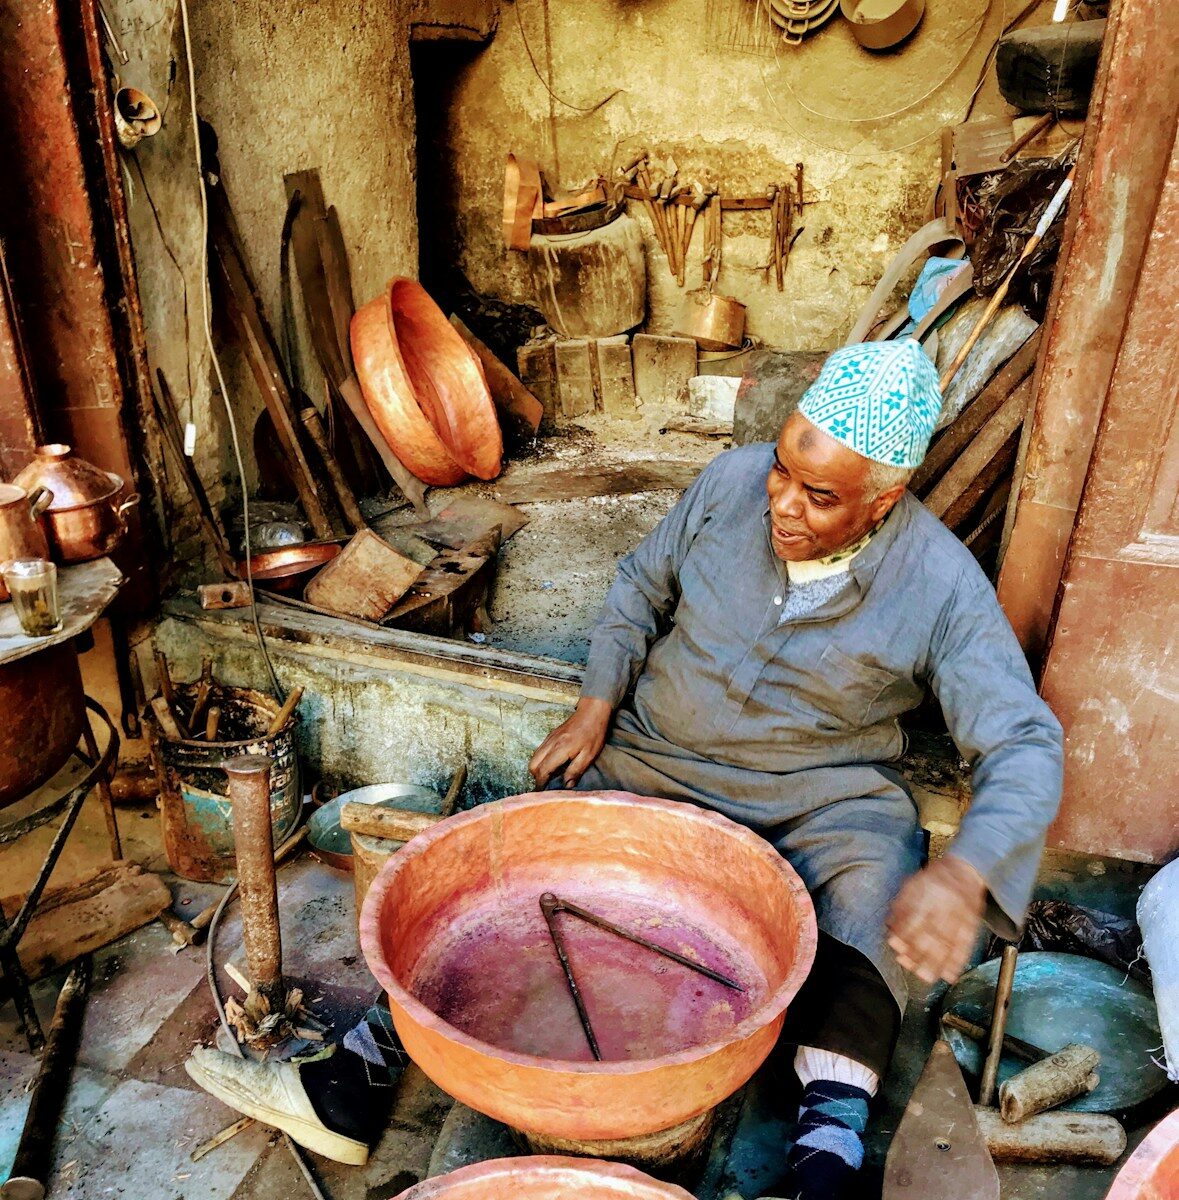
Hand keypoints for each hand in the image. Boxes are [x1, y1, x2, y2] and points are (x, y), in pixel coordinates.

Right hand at [528, 697, 612, 788]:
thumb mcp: (589, 755)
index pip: (543, 770)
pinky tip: (552, 765)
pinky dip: (541, 761)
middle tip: (547, 786)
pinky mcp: (551, 736)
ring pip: (534, 757)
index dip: (541, 783)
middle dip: (537, 777)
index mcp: (560, 749)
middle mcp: (550, 743)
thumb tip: (566, 785)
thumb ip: (576, 770)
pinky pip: (539, 751)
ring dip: (538, 769)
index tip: (542, 794)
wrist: (592, 711)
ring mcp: (549, 738)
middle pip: (533, 764)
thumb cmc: (593, 733)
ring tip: (550, 777)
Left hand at [886, 856, 986, 984]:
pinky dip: (958, 961)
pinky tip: (950, 974)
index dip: (905, 936)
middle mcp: (944, 905)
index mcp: (927, 893)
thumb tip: (890, 929)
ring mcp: (960, 915)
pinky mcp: (972, 923)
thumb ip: (900, 907)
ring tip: (927, 977)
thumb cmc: (933, 879)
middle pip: (932, 933)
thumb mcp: (912, 886)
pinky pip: (966, 944)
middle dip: (920, 954)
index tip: (898, 951)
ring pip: (948, 942)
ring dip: (937, 963)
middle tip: (911, 968)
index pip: (914, 918)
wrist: (965, 869)